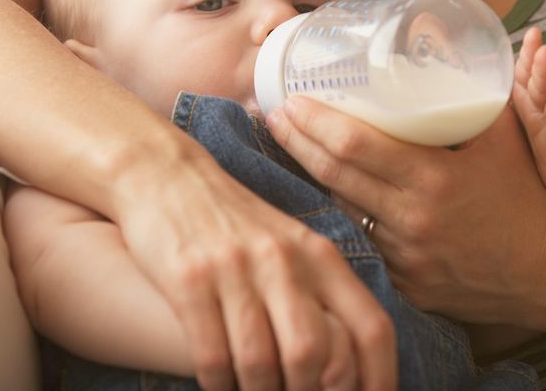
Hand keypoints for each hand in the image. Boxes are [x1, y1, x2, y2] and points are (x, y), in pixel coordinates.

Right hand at [112, 142, 395, 390]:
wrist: (166, 175)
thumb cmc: (234, 224)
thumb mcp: (290, 247)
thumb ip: (321, 296)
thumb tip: (347, 366)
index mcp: (320, 256)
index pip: (370, 328)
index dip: (379, 380)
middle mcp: (284, 261)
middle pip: (313, 354)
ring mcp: (236, 268)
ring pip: (260, 361)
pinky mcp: (190, 279)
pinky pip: (211, 354)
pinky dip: (218, 383)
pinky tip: (218, 384)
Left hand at [266, 97, 545, 328]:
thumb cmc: (527, 196)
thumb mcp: (505, 137)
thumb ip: (476, 93)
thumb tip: (458, 45)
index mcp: (435, 178)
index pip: (357, 146)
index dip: (316, 122)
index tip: (292, 100)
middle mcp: (414, 220)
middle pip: (334, 176)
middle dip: (297, 143)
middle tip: (274, 115)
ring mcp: (406, 257)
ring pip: (341, 212)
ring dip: (309, 180)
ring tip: (285, 149)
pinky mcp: (405, 285)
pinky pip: (361, 246)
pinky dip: (338, 219)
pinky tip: (316, 197)